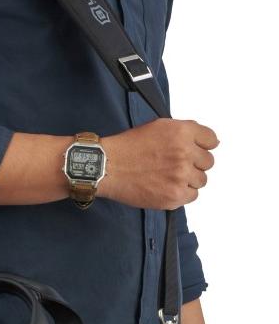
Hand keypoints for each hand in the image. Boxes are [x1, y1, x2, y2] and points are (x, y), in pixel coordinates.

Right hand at [99, 118, 218, 210]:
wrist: (109, 167)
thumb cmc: (130, 147)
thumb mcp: (159, 126)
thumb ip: (186, 132)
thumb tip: (213, 142)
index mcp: (182, 132)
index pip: (212, 140)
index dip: (203, 146)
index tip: (194, 151)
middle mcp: (184, 153)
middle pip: (208, 162)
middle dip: (195, 163)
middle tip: (176, 165)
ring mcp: (180, 176)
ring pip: (201, 180)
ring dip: (189, 180)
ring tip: (169, 177)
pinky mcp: (174, 196)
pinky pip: (192, 196)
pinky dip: (182, 193)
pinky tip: (167, 187)